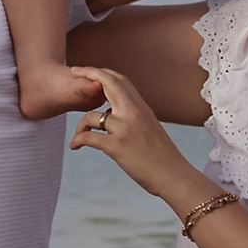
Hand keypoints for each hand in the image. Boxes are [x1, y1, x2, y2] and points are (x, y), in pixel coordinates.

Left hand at [66, 65, 201, 208]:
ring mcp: (124, 129)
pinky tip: (75, 146)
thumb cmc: (163, 157)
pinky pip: (88, 138)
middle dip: (88, 73)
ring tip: (78, 136)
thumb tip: (117, 115)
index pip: (121, 80)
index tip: (89, 72)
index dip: (103, 73)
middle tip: (74, 72)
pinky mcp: (116, 147)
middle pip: (108, 82)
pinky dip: (77, 140)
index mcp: (142, 108)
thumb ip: (135, 117)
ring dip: (80, 125)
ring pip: (91, 116)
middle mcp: (133, 113)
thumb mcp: (150, 128)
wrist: (174, 175)